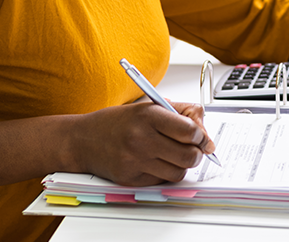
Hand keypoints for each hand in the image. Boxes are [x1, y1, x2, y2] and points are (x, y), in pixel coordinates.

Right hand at [70, 100, 215, 185]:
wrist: (83, 139)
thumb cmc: (118, 122)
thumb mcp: (148, 106)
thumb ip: (181, 112)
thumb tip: (204, 132)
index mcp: (148, 115)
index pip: (189, 131)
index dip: (201, 136)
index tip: (200, 137)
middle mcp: (141, 139)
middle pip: (188, 155)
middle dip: (197, 154)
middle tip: (194, 150)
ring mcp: (135, 161)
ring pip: (178, 172)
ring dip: (182, 165)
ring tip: (174, 156)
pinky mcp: (130, 178)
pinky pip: (162, 181)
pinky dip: (165, 174)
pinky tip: (156, 163)